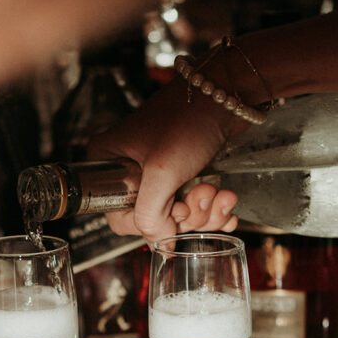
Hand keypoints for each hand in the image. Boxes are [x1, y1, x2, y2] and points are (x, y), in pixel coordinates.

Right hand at [89, 79, 245, 244]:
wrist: (228, 93)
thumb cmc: (188, 118)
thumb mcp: (161, 171)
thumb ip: (151, 214)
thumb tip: (160, 244)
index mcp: (109, 163)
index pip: (119, 217)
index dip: (150, 222)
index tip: (173, 211)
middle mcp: (130, 169)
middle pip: (154, 218)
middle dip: (186, 214)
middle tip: (201, 194)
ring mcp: (160, 172)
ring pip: (180, 215)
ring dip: (205, 211)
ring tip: (217, 191)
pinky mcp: (185, 172)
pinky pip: (196, 206)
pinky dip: (214, 209)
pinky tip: (227, 202)